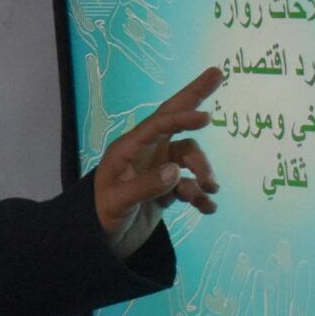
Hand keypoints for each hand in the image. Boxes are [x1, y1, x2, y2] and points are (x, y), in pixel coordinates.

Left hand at [94, 66, 223, 236]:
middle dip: (194, 96)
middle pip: (174, 119)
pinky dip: (201, 195)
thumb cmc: (99, 215)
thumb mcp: (117, 202)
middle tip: (217, 73)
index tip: (207, 118)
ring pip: (189, 159)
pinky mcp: (165, 190)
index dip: (183, 118)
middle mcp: (146, 153)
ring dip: (203, 172)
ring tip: (209, 190)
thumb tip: (175, 171)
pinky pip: (190, 184)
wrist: (98, 242)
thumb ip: (145, 186)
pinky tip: (207, 208)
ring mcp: (157, 170)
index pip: (160, 124)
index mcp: (129, 148)